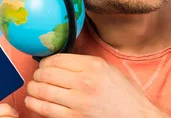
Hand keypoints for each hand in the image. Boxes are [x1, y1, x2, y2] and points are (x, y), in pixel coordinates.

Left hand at [25, 54, 169, 117]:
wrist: (137, 117)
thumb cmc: (125, 96)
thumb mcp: (109, 71)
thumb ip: (86, 64)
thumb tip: (60, 62)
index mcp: (94, 65)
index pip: (56, 59)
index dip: (45, 62)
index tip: (44, 66)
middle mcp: (85, 81)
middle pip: (46, 73)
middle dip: (37, 75)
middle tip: (37, 77)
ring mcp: (78, 101)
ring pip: (41, 90)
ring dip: (32, 88)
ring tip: (33, 88)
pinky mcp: (74, 117)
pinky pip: (45, 108)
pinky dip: (34, 104)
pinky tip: (33, 101)